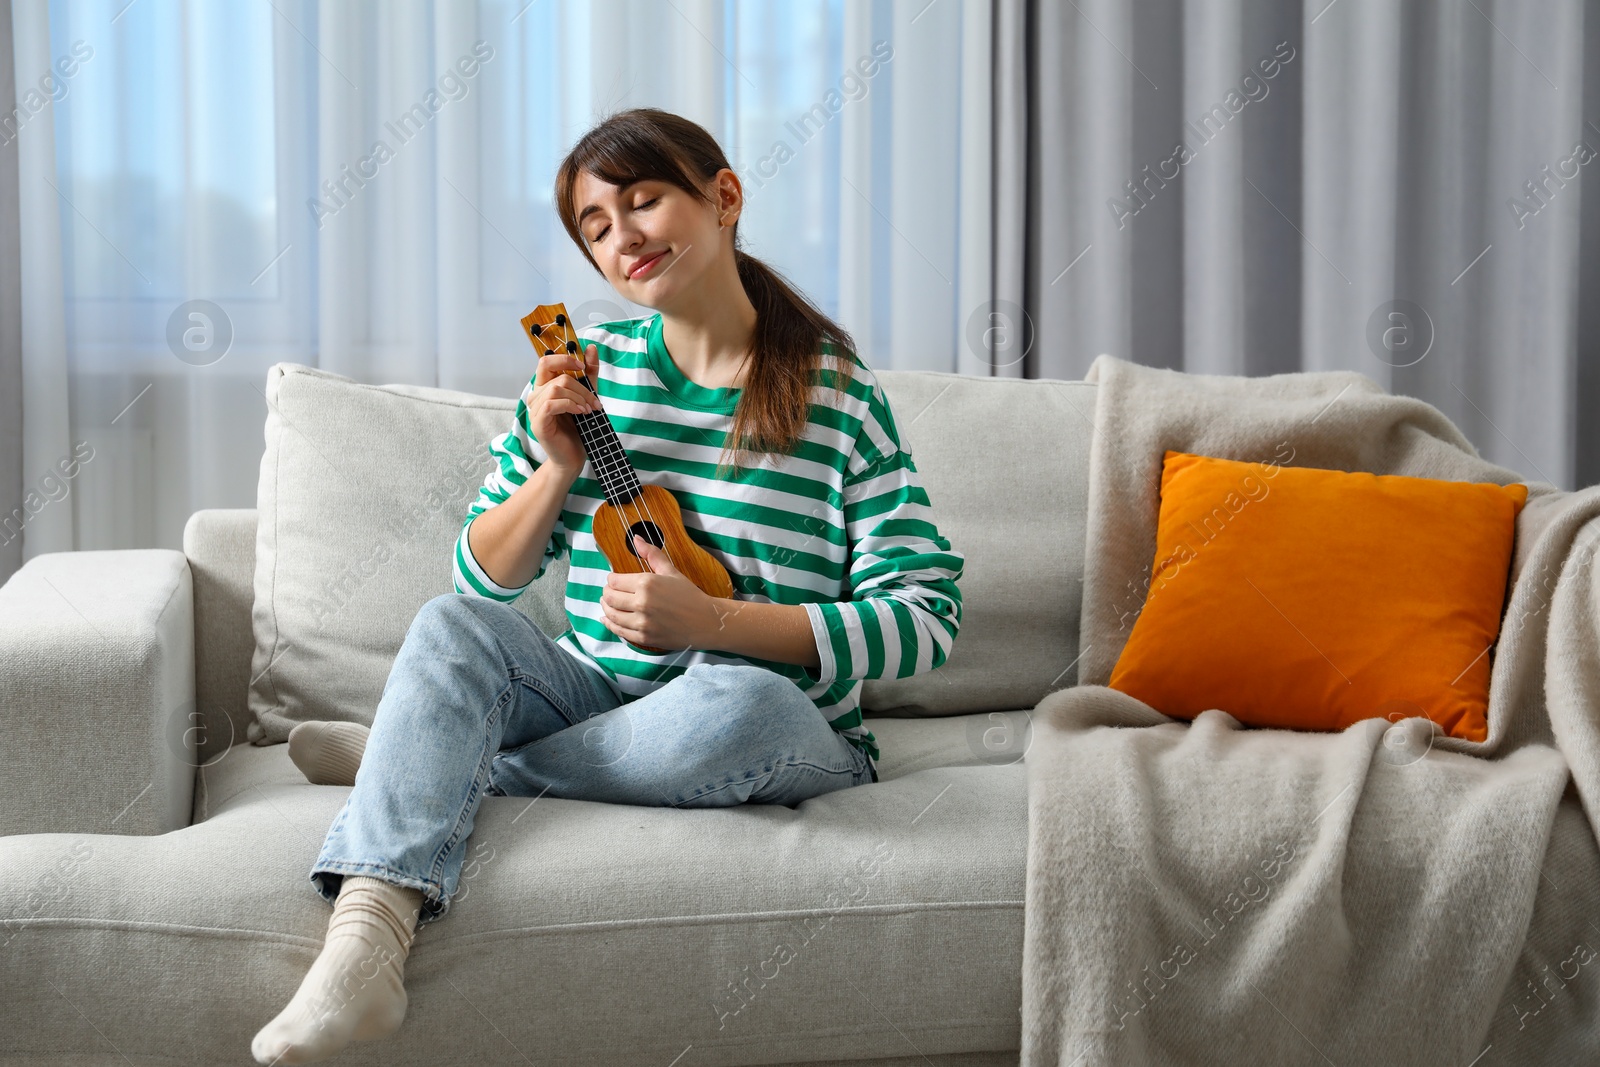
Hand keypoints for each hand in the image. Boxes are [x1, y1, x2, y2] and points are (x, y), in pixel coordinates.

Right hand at [528, 342, 602, 476]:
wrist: (574, 457)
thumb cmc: (578, 428)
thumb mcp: (587, 396)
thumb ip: (588, 374)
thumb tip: (590, 347)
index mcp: (545, 388)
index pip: (546, 361)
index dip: (564, 358)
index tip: (582, 366)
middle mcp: (536, 396)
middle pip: (554, 372)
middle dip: (579, 384)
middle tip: (595, 401)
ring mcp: (534, 410)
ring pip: (556, 387)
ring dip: (578, 397)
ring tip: (589, 410)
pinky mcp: (538, 423)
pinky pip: (552, 404)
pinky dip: (570, 405)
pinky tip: (581, 413)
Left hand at [599, 536, 721, 651]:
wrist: (705, 621)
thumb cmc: (690, 595)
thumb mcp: (671, 571)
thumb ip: (652, 554)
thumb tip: (637, 539)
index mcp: (646, 583)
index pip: (614, 581)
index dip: (611, 579)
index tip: (613, 580)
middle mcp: (641, 602)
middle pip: (610, 598)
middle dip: (606, 593)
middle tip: (608, 592)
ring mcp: (642, 622)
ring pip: (611, 615)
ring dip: (606, 609)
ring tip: (607, 604)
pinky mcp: (644, 638)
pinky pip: (619, 631)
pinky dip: (610, 624)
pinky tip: (607, 620)